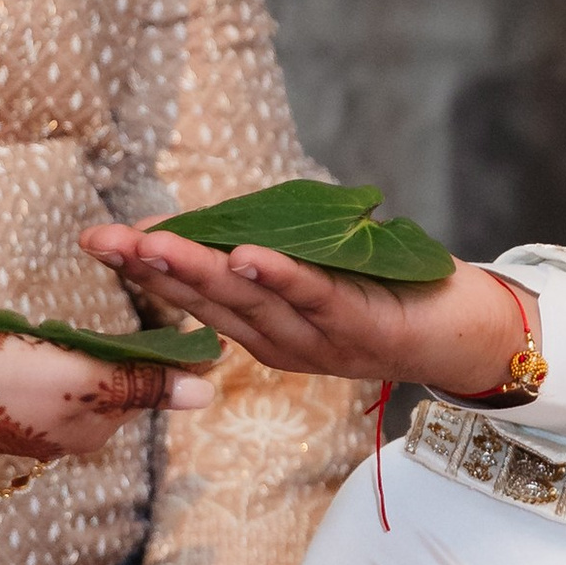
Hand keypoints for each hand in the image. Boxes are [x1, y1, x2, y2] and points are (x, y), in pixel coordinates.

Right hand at [0, 329, 212, 460]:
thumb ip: (144, 382)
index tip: (177, 331)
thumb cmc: (11, 381)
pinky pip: (47, 384)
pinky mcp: (9, 413)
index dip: (160, 357)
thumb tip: (208, 392)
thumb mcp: (86, 376)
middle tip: (112, 327)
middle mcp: (74, 435)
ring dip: (81, 357)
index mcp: (99, 428)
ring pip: (80, 383)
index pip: (147, 387)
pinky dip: (50, 363)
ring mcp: (39, 428)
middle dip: (117, 356)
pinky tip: (34, 348)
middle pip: (115, 386)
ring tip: (65, 336)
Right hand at [78, 222, 531, 397]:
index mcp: (263, 331)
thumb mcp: (313, 273)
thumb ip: (266, 254)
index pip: (195, 296)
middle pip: (208, 302)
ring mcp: (320, 339)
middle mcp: (282, 342)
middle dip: (152, 269)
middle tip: (102, 241)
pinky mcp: (362, 328)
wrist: (465, 334)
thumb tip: (212, 222)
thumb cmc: (387, 294)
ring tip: (155, 244)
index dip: (148, 268)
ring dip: (200, 272)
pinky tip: (248, 256)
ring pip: (250, 303)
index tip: (100, 239)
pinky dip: (281, 277)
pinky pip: (314, 298)